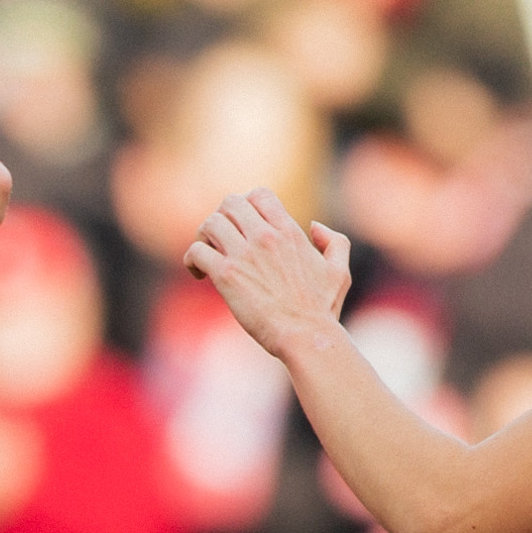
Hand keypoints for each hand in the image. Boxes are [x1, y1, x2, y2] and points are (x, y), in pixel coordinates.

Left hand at [181, 190, 351, 353]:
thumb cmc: (323, 310)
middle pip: (230, 203)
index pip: (259, 195)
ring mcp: (245, 254)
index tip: (243, 227)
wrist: (307, 337)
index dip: (247, 205)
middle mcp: (265, 237)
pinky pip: (197, 251)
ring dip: (204, 236)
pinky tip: (199, 274)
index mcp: (289, 232)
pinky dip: (192, 259)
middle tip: (221, 240)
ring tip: (208, 255)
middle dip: (222, 217)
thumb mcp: (339, 271)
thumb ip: (334, 242)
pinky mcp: (227, 275)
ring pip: (211, 223)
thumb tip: (314, 226)